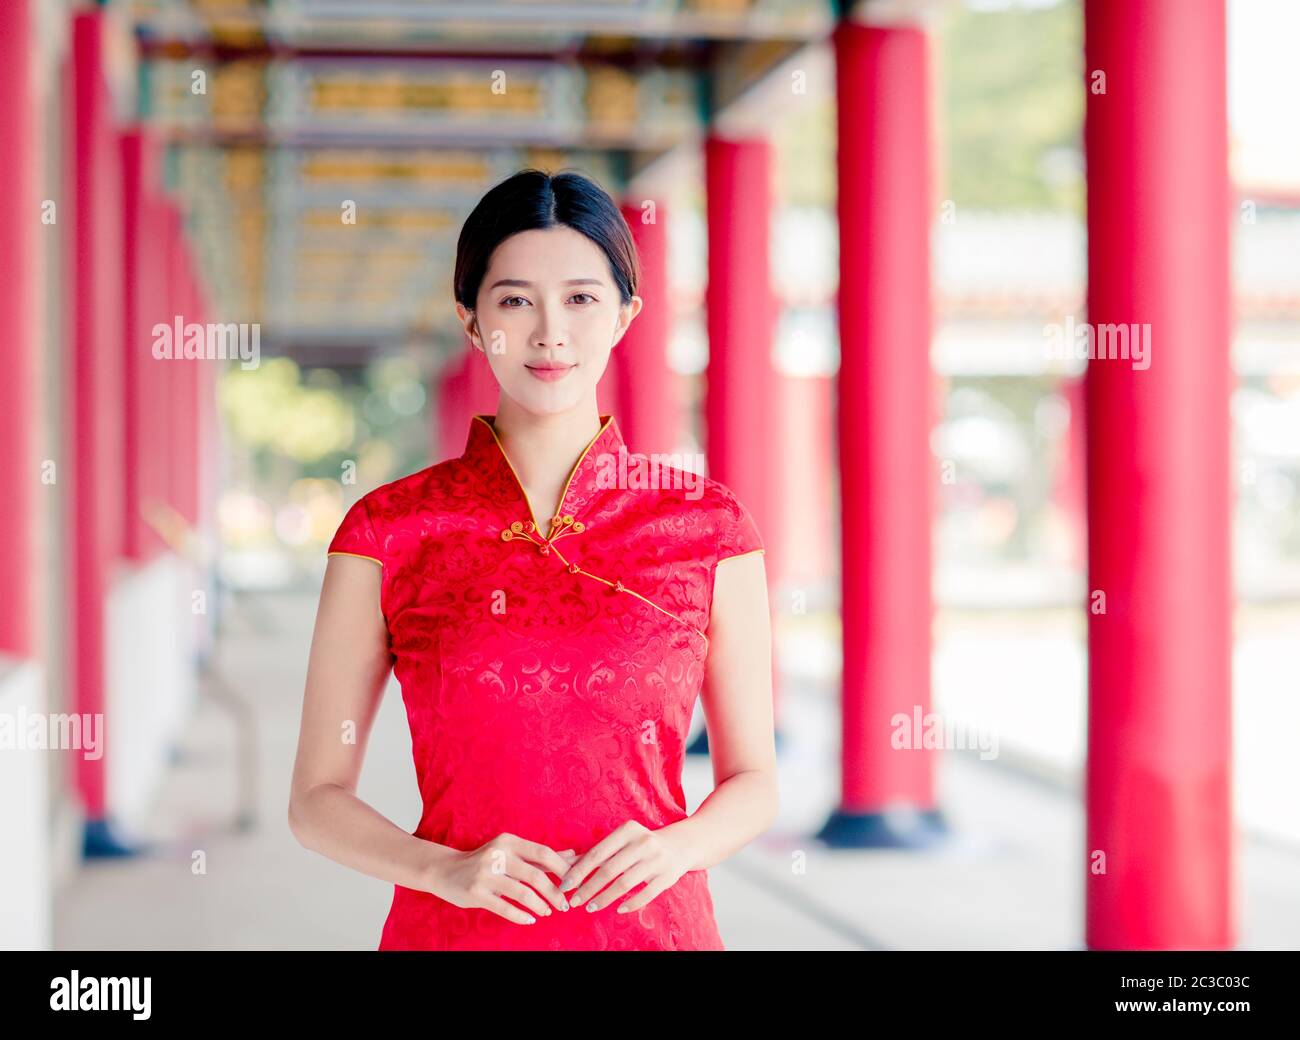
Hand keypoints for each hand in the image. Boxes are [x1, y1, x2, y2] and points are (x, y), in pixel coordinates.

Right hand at [425, 833, 576, 924]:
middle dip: (555, 892)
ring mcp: (485, 874)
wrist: (446, 870)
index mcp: (509, 842)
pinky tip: (530, 919)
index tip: (574, 883)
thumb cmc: (485, 861)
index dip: (562, 869)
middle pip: (535, 875)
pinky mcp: (476, 893)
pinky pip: (505, 908)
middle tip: (565, 904)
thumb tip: (573, 855)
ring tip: (548, 912)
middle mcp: (497, 855)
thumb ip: (540, 856)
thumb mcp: (511, 852)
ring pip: (522, 893)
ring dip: (540, 906)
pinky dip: (521, 916)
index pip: (543, 853)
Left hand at [558, 820, 693, 914]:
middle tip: (574, 902)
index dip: (579, 871)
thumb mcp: (622, 841)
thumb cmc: (641, 844)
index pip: (597, 853)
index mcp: (628, 830)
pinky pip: (646, 895)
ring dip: (604, 898)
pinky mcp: (668, 876)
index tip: (564, 886)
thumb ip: (597, 853)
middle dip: (588, 888)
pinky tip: (618, 910)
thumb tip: (564, 864)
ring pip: (625, 884)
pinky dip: (630, 905)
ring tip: (590, 907)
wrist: (681, 844)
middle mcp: (643, 842)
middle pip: (609, 870)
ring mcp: (657, 860)